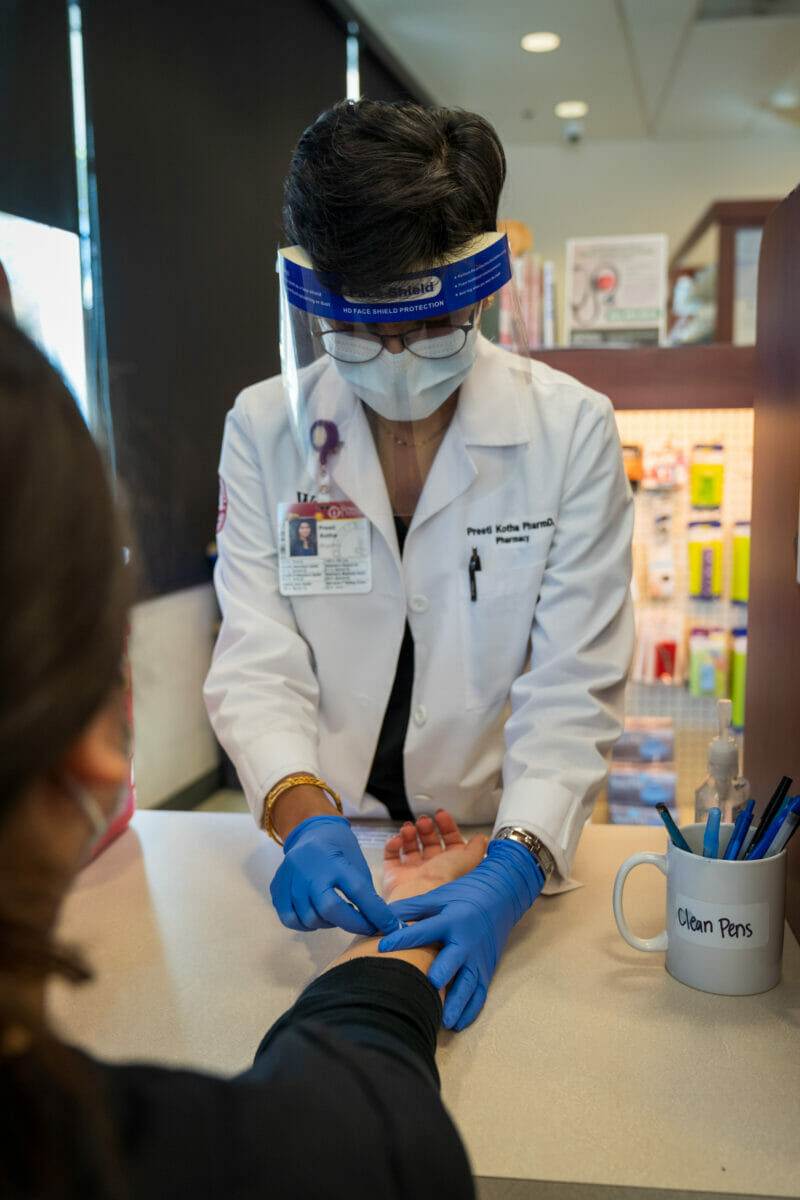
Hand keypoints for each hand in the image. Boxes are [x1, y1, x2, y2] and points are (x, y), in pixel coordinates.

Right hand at [270, 815, 398, 936]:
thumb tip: (378, 922)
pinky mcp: (277, 888)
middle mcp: (309, 870)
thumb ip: (364, 892)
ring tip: (340, 916)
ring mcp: (290, 879)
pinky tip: (319, 916)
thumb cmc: (340, 848)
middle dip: (353, 924)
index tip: (390, 926)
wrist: (311, 831)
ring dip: (329, 924)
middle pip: (329, 909)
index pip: (358, 892)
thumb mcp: (357, 863)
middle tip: (366, 926)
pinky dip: (306, 924)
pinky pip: (290, 919)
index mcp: (334, 860)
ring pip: (309, 918)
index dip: (376, 913)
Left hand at [379, 837, 543, 1030]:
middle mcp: (466, 941)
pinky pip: (480, 994)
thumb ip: (411, 908)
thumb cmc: (464, 895)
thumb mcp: (439, 896)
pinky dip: (470, 1010)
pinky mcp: (487, 970)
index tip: (382, 948)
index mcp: (452, 919)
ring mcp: (478, 958)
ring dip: (458, 1003)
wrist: (501, 896)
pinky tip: (458, 1024)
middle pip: (454, 959)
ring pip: (469, 984)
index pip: (425, 930)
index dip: (403, 938)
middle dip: (443, 973)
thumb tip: (380, 917)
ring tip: (444, 1021)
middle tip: (431, 986)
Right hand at [382, 811, 487, 901]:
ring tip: (410, 828)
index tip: (442, 816)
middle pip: (430, 844)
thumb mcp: (469, 860)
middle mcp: (432, 872)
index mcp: (451, 868)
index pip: (451, 844)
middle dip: (428, 828)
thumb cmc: (445, 883)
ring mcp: (413, 875)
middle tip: (425, 820)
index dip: (448, 828)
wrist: (420, 899)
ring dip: (410, 833)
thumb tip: (483, 840)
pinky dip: (393, 844)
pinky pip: (391, 856)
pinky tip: (398, 839)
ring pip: (411, 848)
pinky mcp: (395, 878)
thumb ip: (476, 848)